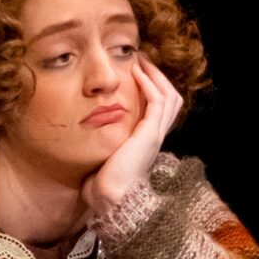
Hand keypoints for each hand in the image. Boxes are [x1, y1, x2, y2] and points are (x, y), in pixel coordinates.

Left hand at [83, 55, 183, 214]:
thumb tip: (86, 126)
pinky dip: (149, 84)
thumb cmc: (102, 182)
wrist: (110, 198)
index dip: (153, 87)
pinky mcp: (150, 134)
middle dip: (158, 76)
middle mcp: (156, 136)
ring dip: (155, 75)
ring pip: (170, 96)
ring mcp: (156, 135)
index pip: (161, 108)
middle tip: (142, 60)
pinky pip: (157, 101)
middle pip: (172, 99)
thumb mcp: (105, 153)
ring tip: (140, 60)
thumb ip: (104, 138)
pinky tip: (136, 73)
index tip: (137, 71)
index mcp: (148, 141)